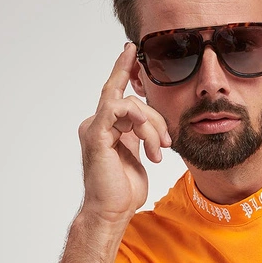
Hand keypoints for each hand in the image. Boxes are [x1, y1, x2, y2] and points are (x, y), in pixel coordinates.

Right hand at [77, 42, 171, 226]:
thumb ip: (140, 138)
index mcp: (105, 127)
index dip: (124, 69)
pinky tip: (149, 144)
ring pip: (130, 106)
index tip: (131, 50)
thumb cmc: (123, 191)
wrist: (112, 212)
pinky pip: (119, 110)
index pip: (117, 92)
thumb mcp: (138, 158)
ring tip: (158, 153)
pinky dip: (140, 124)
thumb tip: (151, 129)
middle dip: (156, 119)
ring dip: (152, 128)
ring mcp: (93, 127)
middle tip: (168, 143)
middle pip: (131, 100)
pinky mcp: (96, 134)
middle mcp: (96, 123)